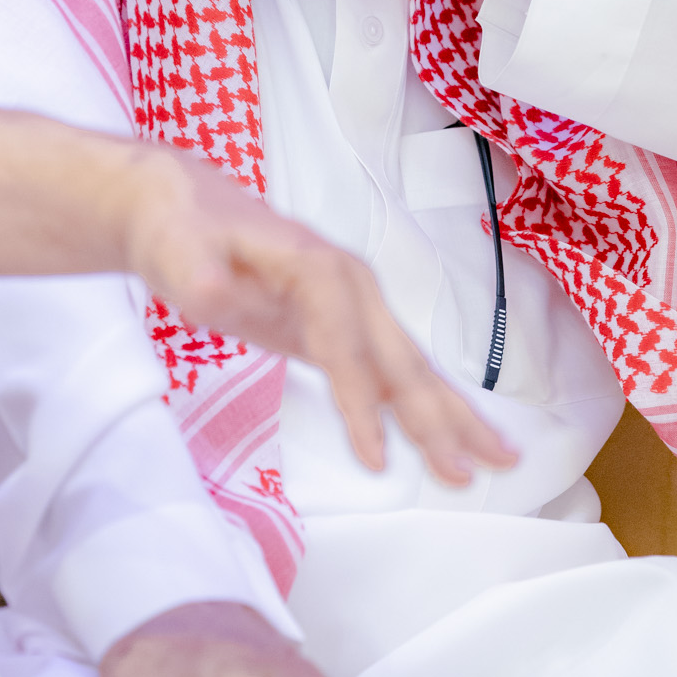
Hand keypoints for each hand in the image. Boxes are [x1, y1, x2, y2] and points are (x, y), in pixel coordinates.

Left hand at [125, 145, 516, 488]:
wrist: (181, 205)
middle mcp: (351, 284)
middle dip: (438, 418)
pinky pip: (393, 369)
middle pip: (401, 359)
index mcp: (318, 268)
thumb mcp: (178, 252)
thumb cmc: (182, 230)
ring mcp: (354, 303)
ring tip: (498, 458)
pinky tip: (451, 436)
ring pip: (412, 366)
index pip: (346, 345)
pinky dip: (426, 404)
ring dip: (453, 415)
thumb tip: (219, 295)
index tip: (377, 459)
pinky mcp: (344, 324)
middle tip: (470, 471)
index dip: (363, 402)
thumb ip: (201, 278)